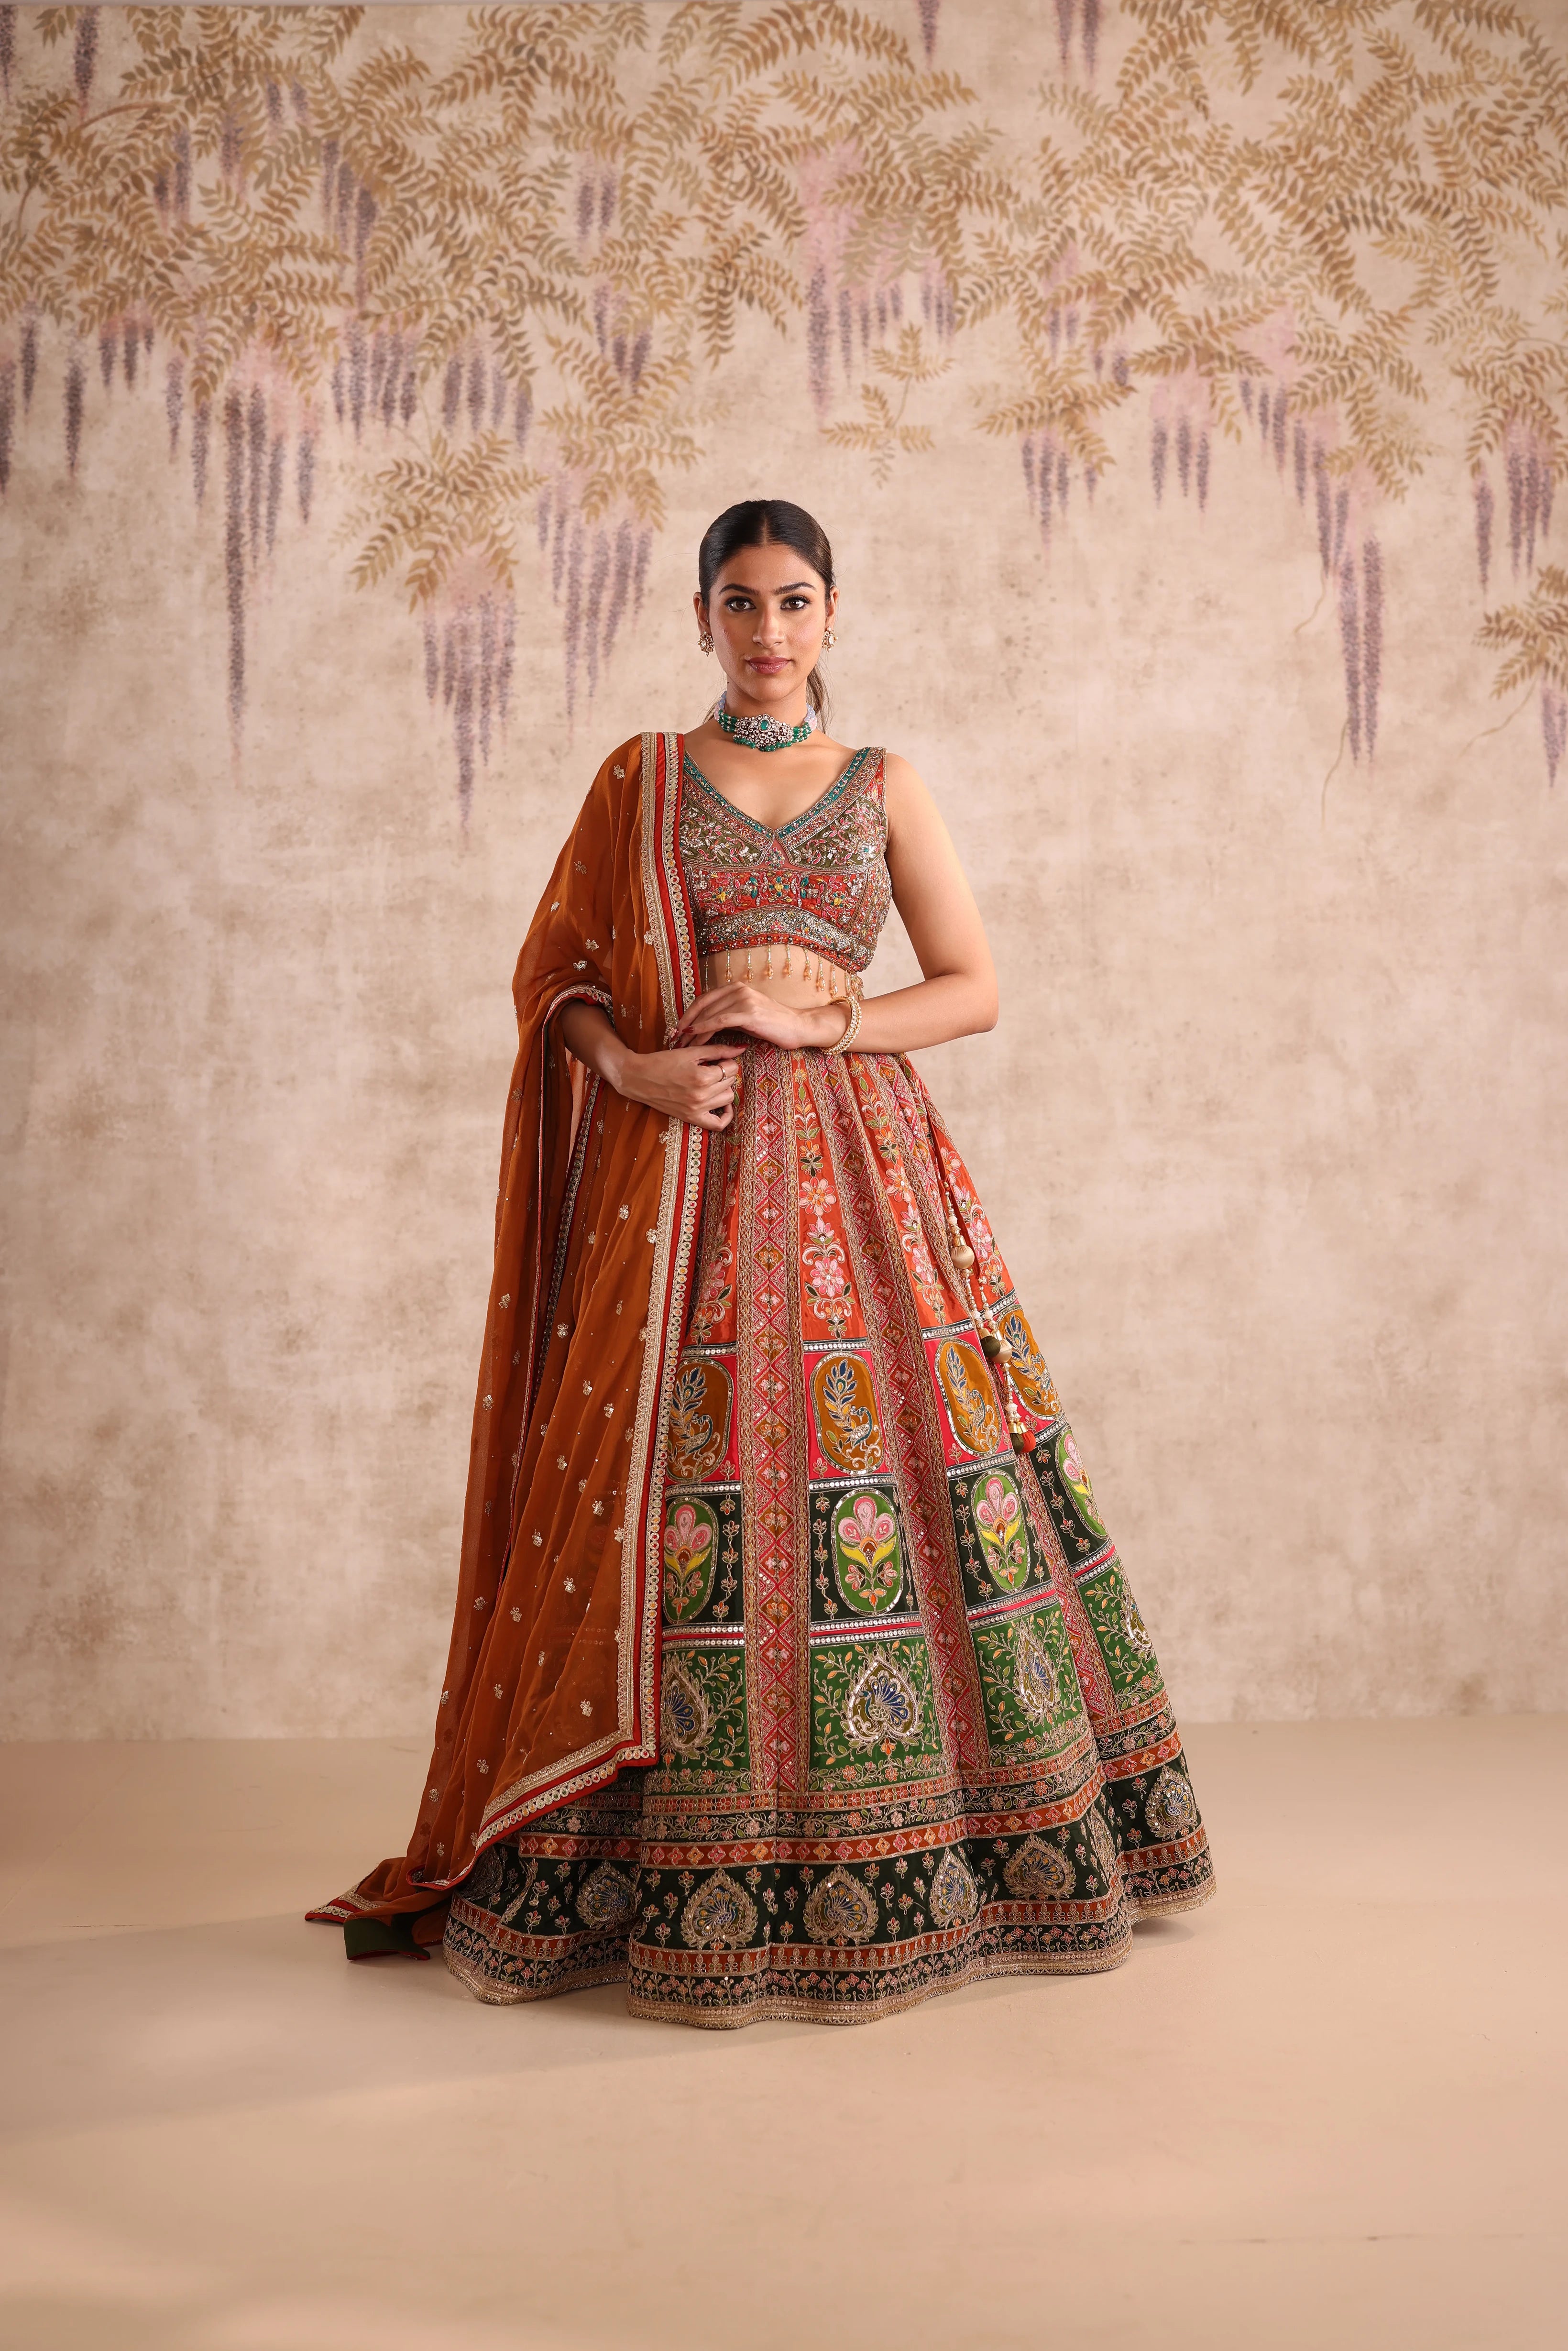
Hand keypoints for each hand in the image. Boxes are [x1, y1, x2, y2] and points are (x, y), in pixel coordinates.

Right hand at [616, 1041, 742, 1128]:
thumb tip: (740, 1049)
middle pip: (730, 1082)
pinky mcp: (691, 1118)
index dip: (726, 1062)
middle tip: (712, 1069)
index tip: (717, 1060)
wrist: (638, 1078)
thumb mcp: (690, 1052)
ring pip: (728, 1098)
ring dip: (724, 1089)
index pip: (731, 1069)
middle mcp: (701, 1095)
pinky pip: (718, 1124)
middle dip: (725, 1073)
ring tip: (712, 1082)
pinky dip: (726, 1115)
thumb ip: (717, 1050)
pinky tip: (723, 1104)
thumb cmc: (662, 1062)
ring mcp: (697, 1109)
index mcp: (701, 1077)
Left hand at [668, 983, 846, 1052]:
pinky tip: (695, 1036)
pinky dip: (704, 1028)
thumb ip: (727, 1016)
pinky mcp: (748, 1012)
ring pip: (709, 1014)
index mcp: (736, 988)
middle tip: (673, 1038)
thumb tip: (705, 1026)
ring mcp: (743, 999)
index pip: (703, 1000)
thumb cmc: (773, 1025)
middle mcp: (738, 989)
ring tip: (681, 1043)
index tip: (676, 1029)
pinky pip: (719, 1021)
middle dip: (685, 1023)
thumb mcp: (746, 1017)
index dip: (687, 1014)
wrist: (798, 1027)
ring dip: (692, 1030)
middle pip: (702, 1006)